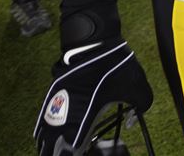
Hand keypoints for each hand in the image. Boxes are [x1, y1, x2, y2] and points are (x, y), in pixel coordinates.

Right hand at [34, 38, 153, 155]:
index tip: (82, 155)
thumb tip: (131, 122)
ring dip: (50, 146)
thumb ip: (140, 107)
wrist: (93, 39)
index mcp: (86, 115)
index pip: (72, 147)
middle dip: (59, 154)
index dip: (73, 154)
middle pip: (52, 146)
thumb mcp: (137, 85)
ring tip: (61, 151)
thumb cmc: (115, 63)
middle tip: (71, 153)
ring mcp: (57, 103)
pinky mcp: (54, 94)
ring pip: (44, 135)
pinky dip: (46, 132)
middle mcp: (66, 113)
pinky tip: (52, 138)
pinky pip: (44, 119)